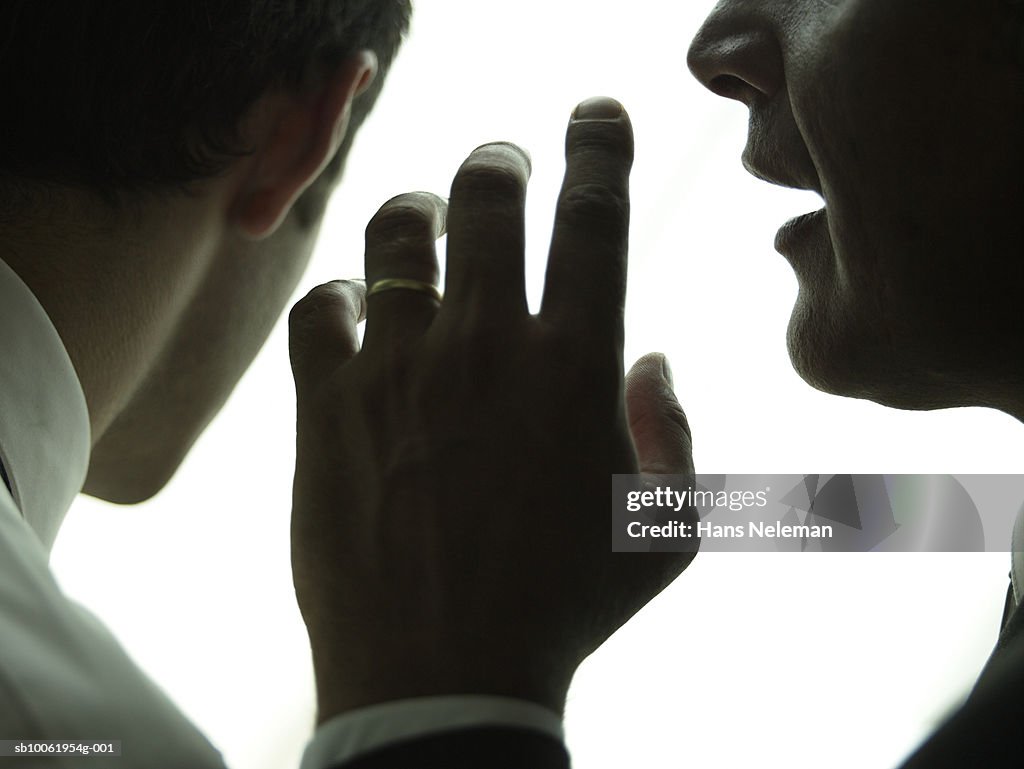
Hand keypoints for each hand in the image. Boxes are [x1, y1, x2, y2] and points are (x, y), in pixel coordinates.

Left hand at [288, 97, 696, 722]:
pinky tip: (355, 318)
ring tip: (424, 226)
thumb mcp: (664, 535)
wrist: (442, 676)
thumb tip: (652, 364)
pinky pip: (320, 310)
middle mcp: (485, 346)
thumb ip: (673, 436)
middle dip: (498, 164)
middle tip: (500, 169)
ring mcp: (399, 369)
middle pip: (485, 197)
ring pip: (395, 235)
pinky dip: (339, 299)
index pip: (593, 215)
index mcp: (575, 365)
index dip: (598, 147)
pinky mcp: (329, 407)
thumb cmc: (564, 609)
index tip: (595, 118)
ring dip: (416, 214)